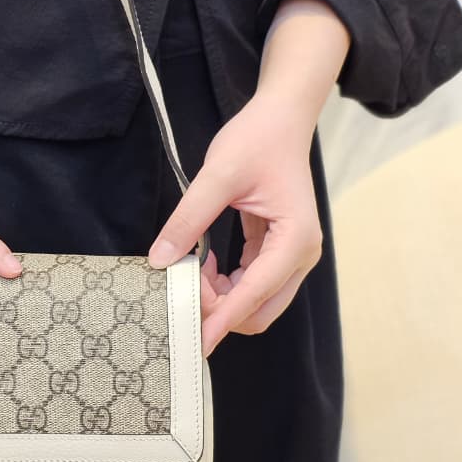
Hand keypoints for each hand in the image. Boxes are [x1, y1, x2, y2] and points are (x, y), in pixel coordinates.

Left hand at [147, 92, 323, 355]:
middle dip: (218, 311)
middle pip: (258, 312)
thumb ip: (188, 220)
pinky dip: (225, 285)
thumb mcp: (216, 176)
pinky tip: (203, 263)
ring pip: (255, 304)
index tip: (192, 340)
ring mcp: (292, 257)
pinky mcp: (279, 252)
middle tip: (180, 288)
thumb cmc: (257, 140)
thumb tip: (160, 260)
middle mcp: (301, 255)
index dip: (220, 320)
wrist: (281, 120)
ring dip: (220, 299)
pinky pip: (252, 286)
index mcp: (295, 239)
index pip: (254, 295)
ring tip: (190, 269)